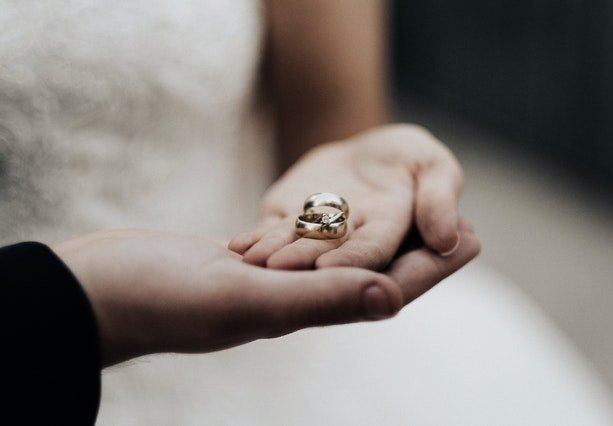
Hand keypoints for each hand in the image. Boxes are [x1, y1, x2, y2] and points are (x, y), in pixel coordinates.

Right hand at [52, 226, 478, 366]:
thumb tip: (391, 298)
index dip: (431, 267)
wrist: (101, 291)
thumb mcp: (245, 299)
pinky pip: (303, 246)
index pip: (382, 288)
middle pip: (371, 272)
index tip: (473, 239)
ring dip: (378, 237)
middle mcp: (293, 299)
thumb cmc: (162, 301)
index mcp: (301, 310)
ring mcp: (268, 281)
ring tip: (410, 213)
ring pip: (340, 258)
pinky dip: (331, 229)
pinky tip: (342, 217)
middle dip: (416, 250)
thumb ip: (317, 299)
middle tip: (457, 222)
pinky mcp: (245, 262)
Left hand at [229, 124, 467, 269]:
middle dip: (303, 263)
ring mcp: (316, 236)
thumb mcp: (433, 166)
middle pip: (327, 256)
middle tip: (278, 270)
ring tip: (251, 259)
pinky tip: (238, 246)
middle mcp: (350, 243)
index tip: (331, 267)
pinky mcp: (288, 224)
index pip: (373, 252)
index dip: (354, 260)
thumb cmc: (408, 159)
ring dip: (273, 256)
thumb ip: (440, 197)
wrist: (366, 151)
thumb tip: (449, 239)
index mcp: (389, 233)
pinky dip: (257, 241)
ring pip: (294, 248)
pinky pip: (272, 235)